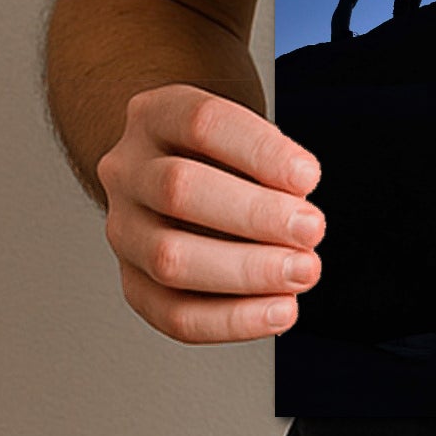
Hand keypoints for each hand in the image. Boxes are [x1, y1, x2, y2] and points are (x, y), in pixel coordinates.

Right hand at [96, 83, 325, 344]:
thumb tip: (298, 207)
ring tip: (302, 271)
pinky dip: (232, 320)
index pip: (202, 123)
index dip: (260, 151)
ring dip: (247, 271)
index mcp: (156, 115)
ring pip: (169, 258)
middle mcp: (128, 170)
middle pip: (179, 189)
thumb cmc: (222, 150)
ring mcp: (123, 228)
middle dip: (256, 216)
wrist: (172, 168)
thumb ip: (269, 161)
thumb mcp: (242, 130)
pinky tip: (278, 311)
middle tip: (312, 229)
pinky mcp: (132, 281)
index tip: (309, 176)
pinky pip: (173, 314)